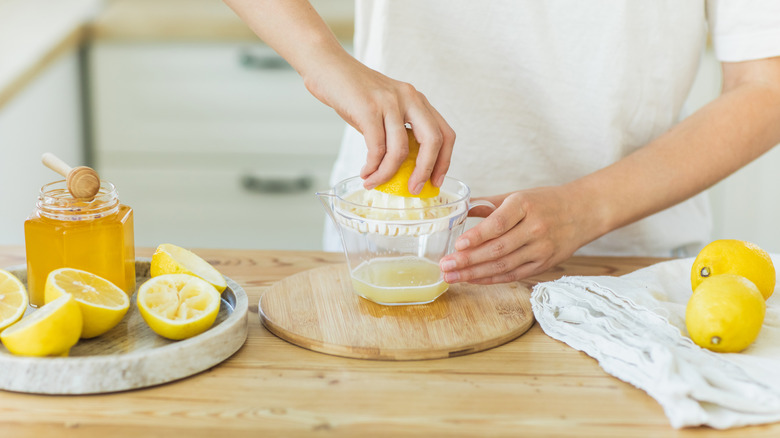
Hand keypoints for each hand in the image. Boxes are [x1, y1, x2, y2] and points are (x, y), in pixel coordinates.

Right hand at [302, 55, 454, 192]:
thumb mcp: (384, 109)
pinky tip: (366, 173)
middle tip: (414, 189)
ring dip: (388, 173)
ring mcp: (389, 102)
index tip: (435, 181)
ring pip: (401, 149)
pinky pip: (377, 147)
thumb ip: (396, 132)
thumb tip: (402, 168)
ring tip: (375, 183)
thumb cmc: (354, 92)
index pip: (445, 133)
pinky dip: (373, 167)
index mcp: (417, 99)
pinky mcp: (368, 109)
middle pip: (433, 140)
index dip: (444, 161)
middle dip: (425, 171)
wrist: (327, 66)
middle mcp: (409, 98)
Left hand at [439, 185, 598, 283]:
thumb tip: (460, 209)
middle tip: (445, 265)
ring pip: (503, 266)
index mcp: (525, 205)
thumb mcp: (518, 195)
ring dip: (474, 274)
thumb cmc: (546, 201)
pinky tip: (472, 280)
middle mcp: (535, 228)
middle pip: (498, 249)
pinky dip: (491, 279)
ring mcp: (541, 249)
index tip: (458, 244)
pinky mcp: (544, 264)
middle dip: (468, 260)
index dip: (477, 236)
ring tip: (451, 276)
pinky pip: (513, 275)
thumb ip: (489, 204)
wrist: (584, 211)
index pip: (499, 224)